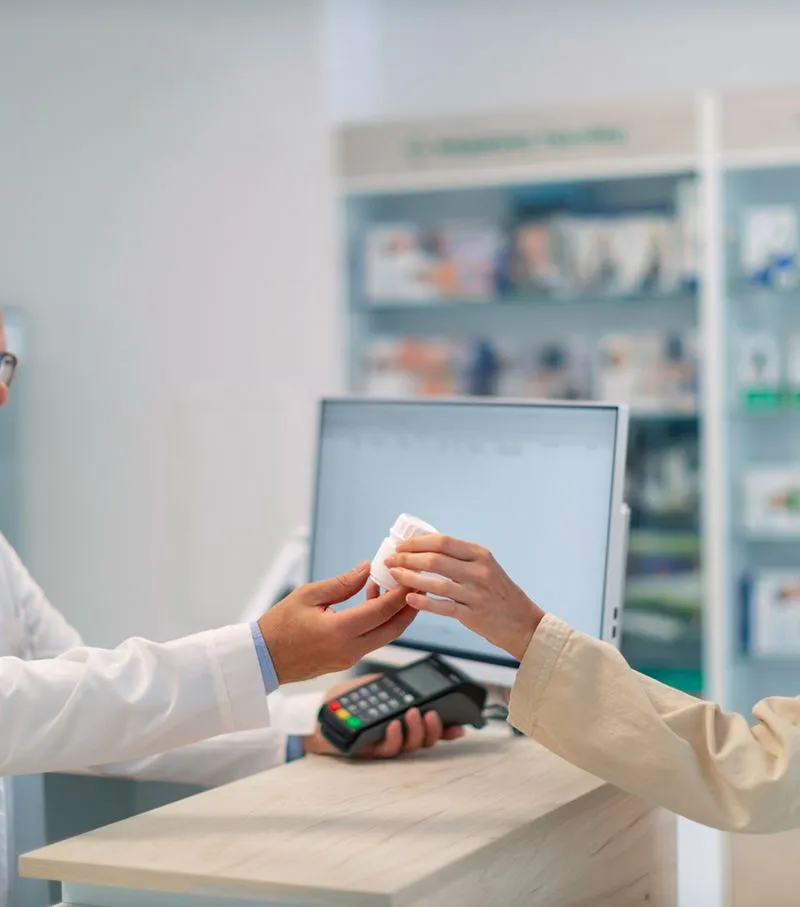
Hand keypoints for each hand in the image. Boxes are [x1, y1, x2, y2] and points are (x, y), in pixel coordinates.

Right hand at [258, 565, 415, 683]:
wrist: (263, 658)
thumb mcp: (308, 596)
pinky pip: (372, 640)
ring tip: (394, 589)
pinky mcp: (346, 661)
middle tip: (418, 585)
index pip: (383, 611)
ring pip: (385, 636)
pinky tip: (371, 602)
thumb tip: (367, 569)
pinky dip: (379, 623)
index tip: (410, 576)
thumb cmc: (279, 625)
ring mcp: (349, 658)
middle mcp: (349, 649)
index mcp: (339, 631)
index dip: (401, 593)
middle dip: (410, 606)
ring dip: (395, 614)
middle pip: (394, 629)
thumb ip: (342, 583)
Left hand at [304, 674, 464, 757]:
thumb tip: (413, 680)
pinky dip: (394, 736)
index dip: (448, 729)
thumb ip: (393, 685)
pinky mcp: (368, 750)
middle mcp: (396, 734)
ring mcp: (383, 744)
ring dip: (416, 731)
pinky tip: (393, 724)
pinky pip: (386, 749)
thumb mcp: (374, 686)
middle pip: (425, 740)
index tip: (462, 725)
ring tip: (413, 714)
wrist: (317, 712)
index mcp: (401, 718)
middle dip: (435, 729)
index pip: (430, 727)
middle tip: (433, 714)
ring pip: (410, 746)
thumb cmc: (345, 701)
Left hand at [385, 535, 544, 661]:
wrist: (523, 623)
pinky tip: (409, 598)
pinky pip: (443, 606)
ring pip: (436, 582)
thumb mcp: (485, 567)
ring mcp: (476, 593)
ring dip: (410, 578)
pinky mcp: (473, 614)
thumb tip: (425, 549)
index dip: (417, 543)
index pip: (443, 542)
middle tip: (391, 560)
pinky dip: (424, 601)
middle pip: (435, 559)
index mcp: (480, 555)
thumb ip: (460, 558)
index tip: (400, 546)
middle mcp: (479, 571)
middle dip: (408, 558)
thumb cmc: (499, 594)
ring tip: (394, 576)